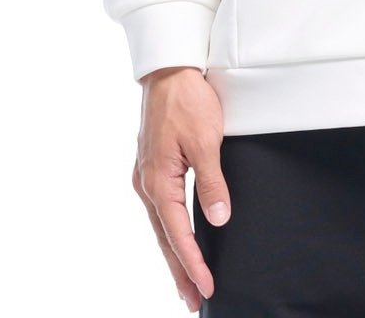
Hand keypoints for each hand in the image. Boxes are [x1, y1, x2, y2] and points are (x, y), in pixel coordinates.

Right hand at [132, 66, 228, 311]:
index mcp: (158, 181)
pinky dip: (170, 229)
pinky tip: (178, 238)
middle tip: (193, 300)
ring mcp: (146, 175)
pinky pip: (161, 208)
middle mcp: (146, 183)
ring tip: (187, 280)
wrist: (169, 69)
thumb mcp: (206, 141)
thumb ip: (211, 183)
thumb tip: (218, 220)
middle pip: (165, 237)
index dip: (194, 263)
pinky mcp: (151, 166)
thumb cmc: (186, 100)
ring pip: (161, 225)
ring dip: (175, 253)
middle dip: (180, 270)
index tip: (206, 287)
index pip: (178, 234)